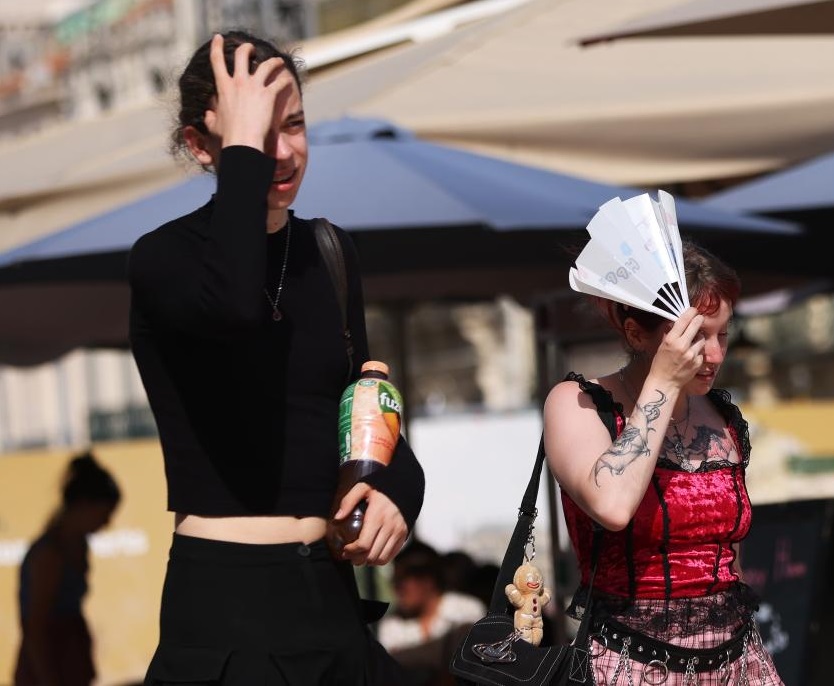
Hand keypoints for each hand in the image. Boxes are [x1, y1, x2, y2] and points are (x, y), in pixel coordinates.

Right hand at [203, 34, 292, 149]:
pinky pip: (279, 83)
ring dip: (273, 61)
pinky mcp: (268, 95)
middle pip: (242, 55)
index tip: (218, 37)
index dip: (217, 46)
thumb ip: (210, 117)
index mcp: (223, 87)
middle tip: (252, 48)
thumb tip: (207, 115)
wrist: (242, 142)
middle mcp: (238, 82)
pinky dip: (284, 80)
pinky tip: (287, 80)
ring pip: (266, 65)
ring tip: (278, 61)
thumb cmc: (227, 137)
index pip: (216, 60)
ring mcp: (254, 87)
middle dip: (247, 48)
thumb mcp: (214, 125)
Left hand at [336, 483, 407, 565]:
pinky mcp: (404, 535)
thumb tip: (337, 518)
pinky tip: (371, 554)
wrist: (405, 484)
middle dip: (358, 559)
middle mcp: (389, 527)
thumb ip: (348, 501)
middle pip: (371, 555)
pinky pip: (391, 555)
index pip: (364, 544)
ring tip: (360, 557)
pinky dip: (380, 559)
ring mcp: (398, 532)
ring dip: (368, 562)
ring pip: (381, 558)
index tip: (345, 549)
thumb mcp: (363, 487)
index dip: (352, 551)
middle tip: (349, 556)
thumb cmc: (381, 485)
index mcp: (377, 516)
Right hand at [650, 306, 705, 387]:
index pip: (684, 320)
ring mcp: (692, 354)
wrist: (665, 382)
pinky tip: (691, 354)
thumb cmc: (660, 364)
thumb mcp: (661, 346)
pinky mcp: (698, 362)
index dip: (690, 312)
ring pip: (701, 338)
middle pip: (696, 325)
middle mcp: (682, 345)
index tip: (693, 310)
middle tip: (699, 318)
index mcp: (671, 340)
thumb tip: (677, 323)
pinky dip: (698, 351)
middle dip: (699, 320)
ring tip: (692, 341)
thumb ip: (670, 334)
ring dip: (698, 337)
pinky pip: (701, 351)